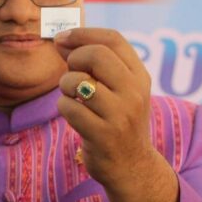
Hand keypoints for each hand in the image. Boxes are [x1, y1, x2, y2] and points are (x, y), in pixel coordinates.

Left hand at [54, 28, 153, 187]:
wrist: (132, 167)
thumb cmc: (117, 122)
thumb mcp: (119, 91)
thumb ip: (96, 65)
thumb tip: (62, 41)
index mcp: (139, 76)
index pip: (113, 39)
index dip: (83, 34)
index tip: (62, 38)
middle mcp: (134, 93)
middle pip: (96, 54)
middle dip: (74, 59)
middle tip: (70, 72)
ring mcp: (120, 115)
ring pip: (78, 81)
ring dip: (66, 86)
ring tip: (72, 96)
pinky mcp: (103, 135)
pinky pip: (69, 108)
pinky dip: (64, 107)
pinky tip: (74, 115)